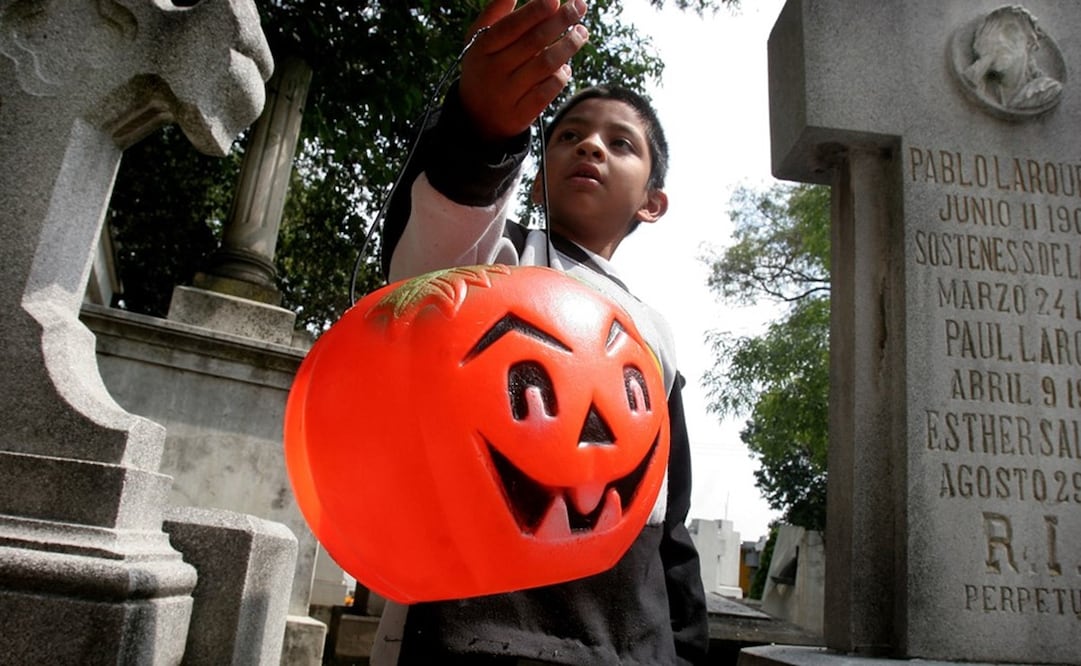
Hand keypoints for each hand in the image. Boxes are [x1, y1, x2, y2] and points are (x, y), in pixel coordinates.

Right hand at [460, 0, 588, 141]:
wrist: (476, 117)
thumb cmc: (486, 66)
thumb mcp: (481, 40)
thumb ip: (496, 13)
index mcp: (482, 48)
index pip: (512, 26)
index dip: (535, 10)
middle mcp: (493, 71)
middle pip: (533, 42)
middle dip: (560, 21)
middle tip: (580, 7)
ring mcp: (507, 94)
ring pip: (545, 65)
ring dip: (568, 45)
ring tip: (581, 32)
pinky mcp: (520, 115)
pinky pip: (547, 92)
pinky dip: (561, 77)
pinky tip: (567, 67)